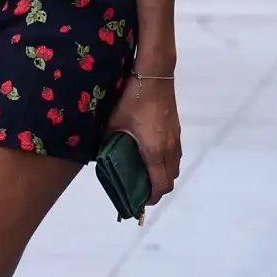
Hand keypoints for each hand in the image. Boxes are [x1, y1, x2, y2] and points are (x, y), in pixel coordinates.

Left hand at [105, 73, 180, 205]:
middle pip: (170, 178)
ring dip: (163, 174)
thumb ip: (107, 141)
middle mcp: (169, 147)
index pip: (160, 184)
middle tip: (140, 188)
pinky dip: (166, 161)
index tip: (140, 202)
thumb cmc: (132, 98)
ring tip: (145, 172)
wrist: (154, 74)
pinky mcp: (176, 129)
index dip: (152, 198)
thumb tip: (99, 155)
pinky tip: (151, 153)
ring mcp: (175, 138)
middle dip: (157, 188)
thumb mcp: (114, 121)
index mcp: (155, 150)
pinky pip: (175, 153)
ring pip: (175, 166)